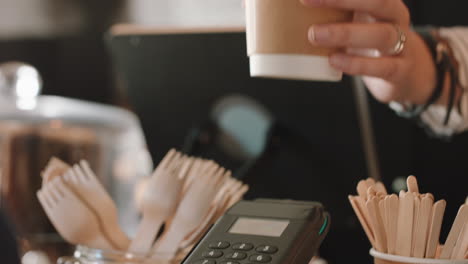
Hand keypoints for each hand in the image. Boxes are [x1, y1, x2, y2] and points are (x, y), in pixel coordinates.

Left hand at [302, 0, 437, 104]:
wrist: (407, 75)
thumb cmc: (369, 44)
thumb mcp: (355, 22)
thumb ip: (332, 13)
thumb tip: (288, 9)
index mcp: (384, 3)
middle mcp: (396, 19)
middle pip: (378, 2)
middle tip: (306, 0)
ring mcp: (402, 44)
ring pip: (381, 34)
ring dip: (345, 33)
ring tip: (314, 35)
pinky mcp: (401, 71)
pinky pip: (382, 66)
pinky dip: (357, 64)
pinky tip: (334, 60)